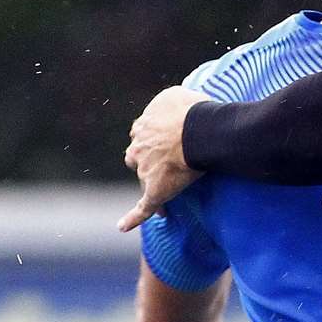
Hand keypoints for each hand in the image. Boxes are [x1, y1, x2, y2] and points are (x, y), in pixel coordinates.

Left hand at [118, 86, 211, 231]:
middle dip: (145, 158)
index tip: (163, 141)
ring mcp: (146, 169)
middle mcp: (140, 146)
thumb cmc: (193, 110)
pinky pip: (143, 207)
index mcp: (144, 125)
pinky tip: (122, 226)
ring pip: (143, 178)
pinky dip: (132, 218)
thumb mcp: (175, 94)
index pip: (142, 133)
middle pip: (136, 155)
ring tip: (167, 190)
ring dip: (150, 181)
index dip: (152, 138)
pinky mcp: (156, 190)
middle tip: (165, 161)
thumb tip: (171, 104)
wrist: (199, 131)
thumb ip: (168, 101)